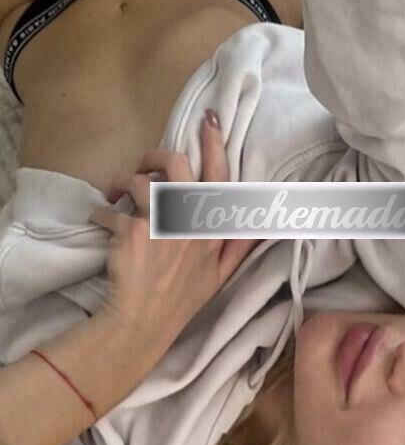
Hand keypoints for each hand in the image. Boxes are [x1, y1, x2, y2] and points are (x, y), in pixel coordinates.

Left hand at [88, 111, 263, 347]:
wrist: (142, 325)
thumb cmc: (181, 299)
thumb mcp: (220, 275)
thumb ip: (240, 245)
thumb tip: (264, 221)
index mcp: (213, 229)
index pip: (219, 177)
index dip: (214, 144)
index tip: (209, 120)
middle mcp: (190, 222)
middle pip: (175, 164)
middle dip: (154, 154)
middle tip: (143, 162)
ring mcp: (161, 226)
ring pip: (139, 181)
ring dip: (122, 183)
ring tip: (116, 195)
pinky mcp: (132, 232)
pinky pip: (111, 209)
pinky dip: (101, 213)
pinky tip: (101, 222)